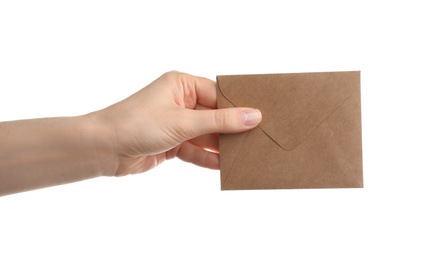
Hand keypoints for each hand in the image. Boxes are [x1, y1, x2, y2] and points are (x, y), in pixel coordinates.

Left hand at [93, 71, 261, 175]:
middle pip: (214, 116)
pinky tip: (223, 166)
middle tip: (257, 139)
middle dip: (232, 130)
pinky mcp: (171, 143)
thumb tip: (253, 116)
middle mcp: (180, 102)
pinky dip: (207, 158)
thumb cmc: (136, 123)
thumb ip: (219, 121)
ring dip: (221, 147)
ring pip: (206, 135)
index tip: (261, 118)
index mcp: (181, 85)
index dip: (239, 108)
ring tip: (244, 155)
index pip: (218, 95)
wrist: (103, 148)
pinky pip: (195, 150)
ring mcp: (176, 124)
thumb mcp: (183, 121)